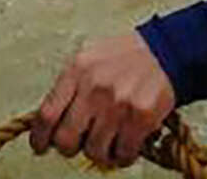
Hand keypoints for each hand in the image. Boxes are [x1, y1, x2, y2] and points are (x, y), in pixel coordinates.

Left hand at [28, 32, 175, 168]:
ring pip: (94, 151)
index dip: (39, 138)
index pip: (46, 115)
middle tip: (79, 143)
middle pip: (66, 139)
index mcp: (77, 70)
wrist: (166, 50)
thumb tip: (47, 122)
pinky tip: (125, 144)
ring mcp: (118, 104)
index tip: (40, 146)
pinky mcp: (141, 117)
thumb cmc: (125, 56)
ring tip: (107, 141)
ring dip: (99, 152)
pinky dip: (122, 156)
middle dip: (69, 148)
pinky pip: (123, 153)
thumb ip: (68, 86)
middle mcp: (94, 87)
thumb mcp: (88, 58)